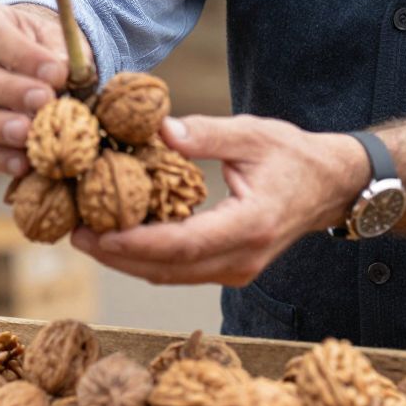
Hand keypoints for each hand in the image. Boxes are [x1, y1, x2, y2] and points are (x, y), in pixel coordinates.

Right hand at [0, 2, 83, 175]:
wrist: (23, 60)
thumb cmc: (40, 44)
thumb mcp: (54, 36)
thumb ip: (62, 51)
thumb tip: (68, 71)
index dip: (23, 55)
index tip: (57, 72)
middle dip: (8, 91)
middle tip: (44, 101)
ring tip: (29, 135)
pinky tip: (22, 163)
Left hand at [70, 114, 366, 286]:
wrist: (331, 186)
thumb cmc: (294, 155)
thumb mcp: (254, 133)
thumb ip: (207, 134)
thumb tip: (160, 130)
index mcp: (250, 225)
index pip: (182, 245)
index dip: (134, 243)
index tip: (94, 231)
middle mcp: (242, 258)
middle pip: (167, 269)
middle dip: (116, 255)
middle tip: (74, 232)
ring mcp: (237, 270)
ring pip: (170, 275)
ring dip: (126, 259)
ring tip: (86, 234)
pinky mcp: (230, 269)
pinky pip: (180, 270)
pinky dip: (146, 256)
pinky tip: (119, 235)